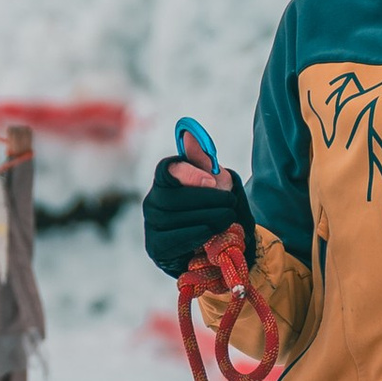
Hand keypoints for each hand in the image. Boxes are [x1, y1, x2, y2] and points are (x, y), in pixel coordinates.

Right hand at [142, 152, 251, 278]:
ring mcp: (151, 224)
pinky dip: (195, 235)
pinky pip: (172, 240)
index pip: (167, 169)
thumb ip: (204, 160)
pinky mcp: (155, 247)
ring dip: (205, 218)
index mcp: (166, 180)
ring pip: (172, 218)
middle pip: (170, 196)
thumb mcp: (218, 184)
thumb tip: (189, 134)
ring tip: (227, 219)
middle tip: (230, 204)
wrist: (220, 245)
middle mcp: (153, 200)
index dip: (189, 173)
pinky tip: (210, 234)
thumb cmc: (216, 209)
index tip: (213, 180)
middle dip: (204, 200)